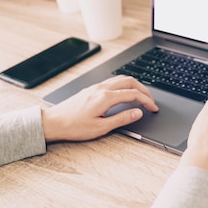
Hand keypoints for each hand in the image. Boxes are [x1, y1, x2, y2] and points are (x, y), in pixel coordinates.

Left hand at [42, 75, 158, 141]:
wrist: (54, 122)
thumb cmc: (74, 126)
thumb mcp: (101, 127)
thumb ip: (122, 119)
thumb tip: (138, 112)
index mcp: (106, 97)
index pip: (133, 94)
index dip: (147, 100)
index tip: (153, 108)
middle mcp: (102, 88)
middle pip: (130, 82)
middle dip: (144, 90)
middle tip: (151, 100)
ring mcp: (96, 87)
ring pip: (121, 79)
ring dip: (134, 85)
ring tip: (141, 95)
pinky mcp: (91, 89)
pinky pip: (112, 81)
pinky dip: (124, 85)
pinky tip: (124, 93)